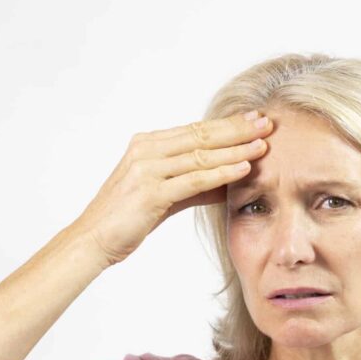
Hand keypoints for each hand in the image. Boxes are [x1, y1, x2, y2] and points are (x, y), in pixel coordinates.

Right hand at [73, 110, 272, 266]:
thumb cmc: (125, 219)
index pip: (195, 129)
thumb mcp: (162, 196)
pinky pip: (193, 180)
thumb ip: (192, 185)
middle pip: (201, 135)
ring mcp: (147, 170)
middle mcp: (146, 150)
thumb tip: (227, 180)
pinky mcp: (150, 192)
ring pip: (201, 155)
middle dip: (237, 129)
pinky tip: (243, 169)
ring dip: (235, 149)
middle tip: (267, 122)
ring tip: (263, 145)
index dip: (227, 124)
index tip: (254, 119)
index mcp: (147, 145)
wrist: (92, 240)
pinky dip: (221, 173)